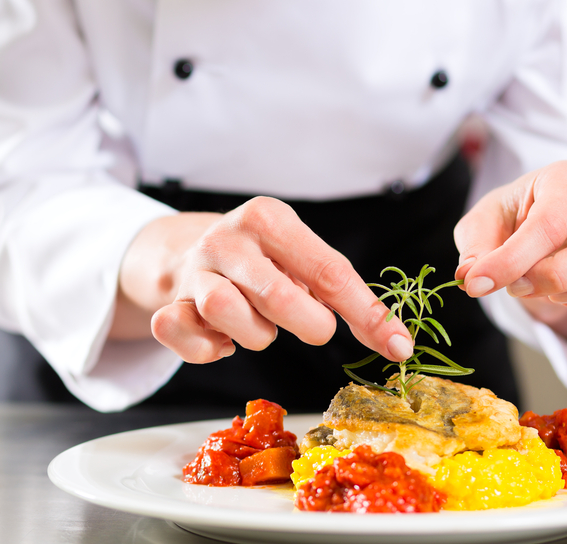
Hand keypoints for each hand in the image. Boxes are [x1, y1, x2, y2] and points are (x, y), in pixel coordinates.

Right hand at [114, 197, 414, 362]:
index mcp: (268, 217)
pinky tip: (222, 341)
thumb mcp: (304, 259)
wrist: (188, 249)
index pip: (328, 270)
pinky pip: (178, 332)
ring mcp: (193, 270)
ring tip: (260, 326)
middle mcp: (227, 238)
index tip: (396, 346)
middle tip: (315, 328)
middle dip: (307, 324)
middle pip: (276, 295)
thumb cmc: (263, 260)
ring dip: (254, 336)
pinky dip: (206, 349)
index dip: (366, 314)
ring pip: (224, 311)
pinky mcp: (168, 302)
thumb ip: (346, 294)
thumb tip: (397, 342)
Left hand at [453, 161, 566, 335]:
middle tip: (519, 287)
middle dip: (556, 278)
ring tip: (554, 293)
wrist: (538, 227)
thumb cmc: (513, 219)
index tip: (478, 284)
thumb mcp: (481, 225)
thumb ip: (475, 249)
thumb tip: (471, 277)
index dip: (512, 262)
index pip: (550, 223)